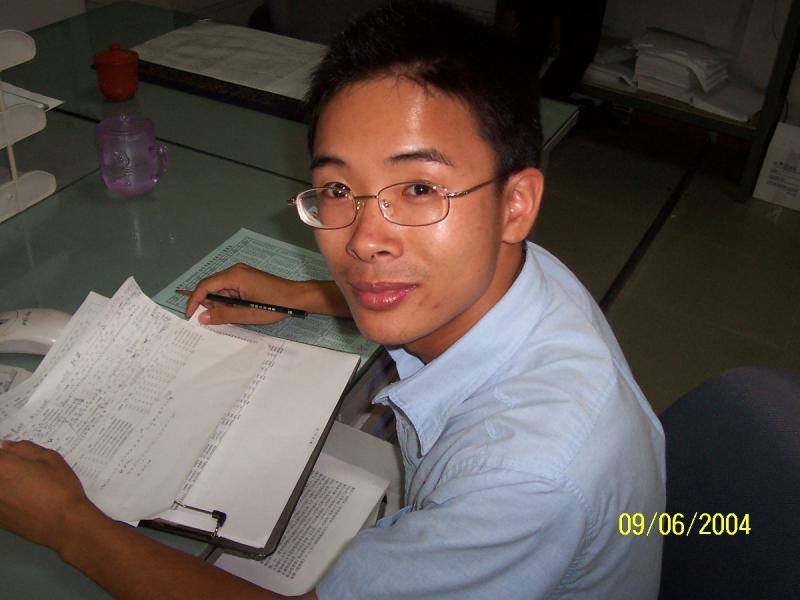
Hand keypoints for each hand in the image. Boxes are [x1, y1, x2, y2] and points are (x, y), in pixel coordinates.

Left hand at [0, 440, 102, 550]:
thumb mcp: (51, 459)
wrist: (64, 524)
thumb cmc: (61, 489)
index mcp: (3, 465)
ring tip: (24, 487)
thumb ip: (25, 449)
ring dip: (7, 484)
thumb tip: (7, 446)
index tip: (15, 457)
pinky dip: (6, 500)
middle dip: (7, 468)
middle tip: (24, 472)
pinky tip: (22, 501)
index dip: (6, 455)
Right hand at [186, 263, 306, 325]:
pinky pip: (230, 290)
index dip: (194, 300)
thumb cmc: (275, 304)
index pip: (205, 285)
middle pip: (212, 287)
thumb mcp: (247, 314)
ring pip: (220, 290)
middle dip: (208, 303)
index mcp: (234, 275)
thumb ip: (223, 315)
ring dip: (220, 304)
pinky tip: (236, 311)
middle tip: (211, 319)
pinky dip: (228, 301)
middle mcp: (235, 271)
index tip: (189, 315)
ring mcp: (242, 274)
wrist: (297, 297)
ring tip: (229, 316)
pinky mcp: (246, 280)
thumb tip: (202, 317)